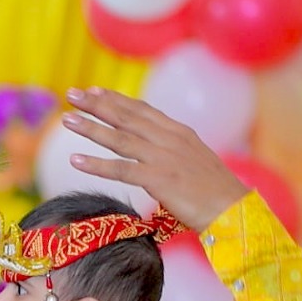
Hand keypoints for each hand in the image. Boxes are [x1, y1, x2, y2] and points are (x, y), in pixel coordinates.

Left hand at [61, 87, 250, 229]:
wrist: (234, 209)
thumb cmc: (215, 192)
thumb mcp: (194, 161)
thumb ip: (173, 151)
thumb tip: (155, 149)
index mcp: (179, 133)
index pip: (142, 110)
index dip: (117, 99)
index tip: (95, 91)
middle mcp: (169, 139)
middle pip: (127, 117)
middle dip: (97, 104)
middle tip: (72, 94)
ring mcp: (163, 158)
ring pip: (119, 138)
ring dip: (90, 127)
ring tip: (67, 119)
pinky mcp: (158, 179)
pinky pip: (121, 170)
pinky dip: (96, 164)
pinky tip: (74, 160)